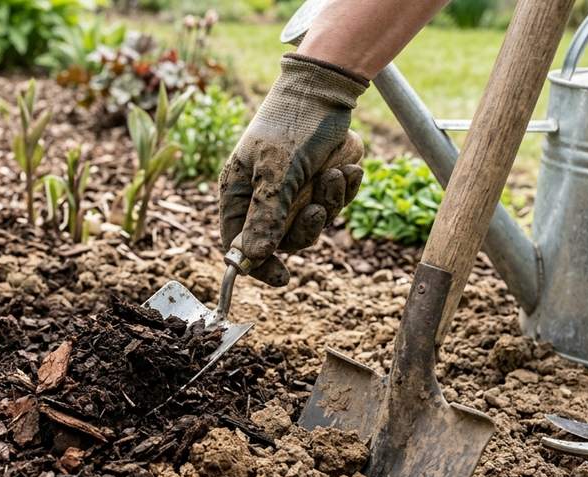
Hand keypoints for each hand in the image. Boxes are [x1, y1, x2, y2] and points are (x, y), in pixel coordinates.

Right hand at [219, 54, 366, 285]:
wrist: (326, 88)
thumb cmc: (292, 125)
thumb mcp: (278, 172)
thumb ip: (266, 215)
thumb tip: (254, 257)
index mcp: (237, 193)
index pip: (238, 244)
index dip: (258, 264)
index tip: (282, 277)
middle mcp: (262, 197)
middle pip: (280, 241)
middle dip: (305, 228)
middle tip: (317, 208)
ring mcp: (292, 192)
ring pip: (312, 225)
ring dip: (329, 203)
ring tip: (336, 173)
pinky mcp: (319, 184)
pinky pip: (333, 207)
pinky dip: (344, 192)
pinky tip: (349, 169)